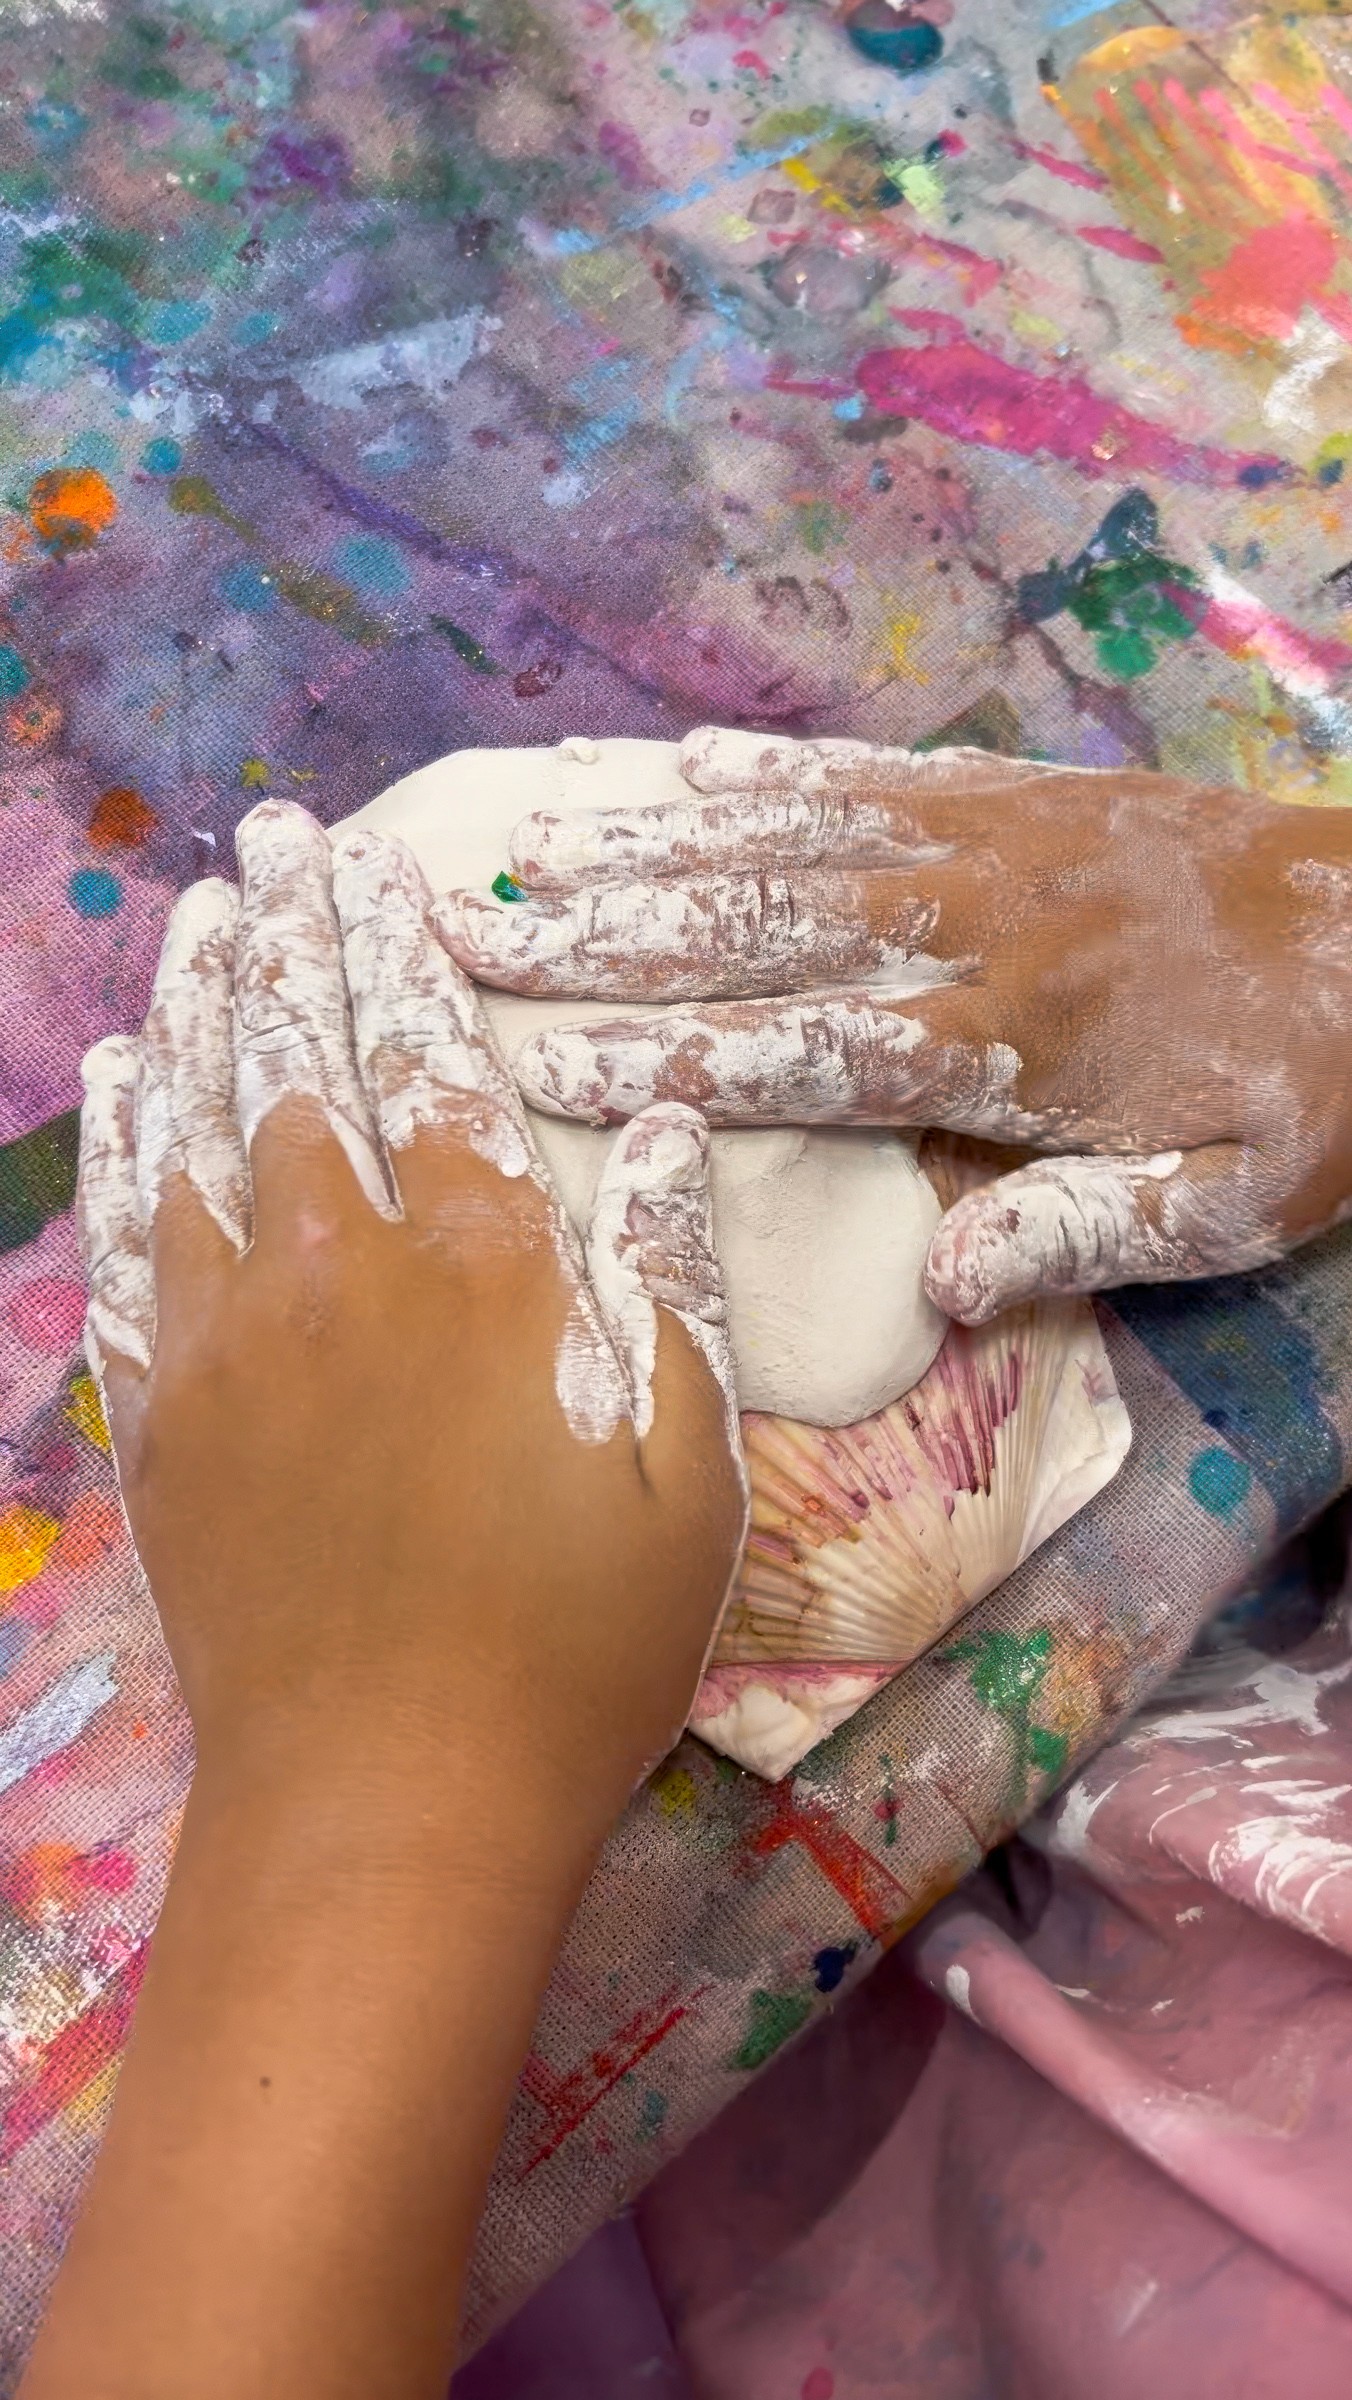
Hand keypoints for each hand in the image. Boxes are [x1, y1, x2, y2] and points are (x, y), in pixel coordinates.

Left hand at [79, 800, 744, 1825]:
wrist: (388, 1800)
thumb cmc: (574, 1646)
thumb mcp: (691, 1474)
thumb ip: (672, 1284)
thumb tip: (662, 1129)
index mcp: (484, 1269)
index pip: (431, 1065)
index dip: (401, 955)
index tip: (375, 867)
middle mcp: (341, 1270)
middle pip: (306, 1065)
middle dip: (293, 938)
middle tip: (274, 838)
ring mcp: (233, 1339)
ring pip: (202, 1129)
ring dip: (199, 1008)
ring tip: (199, 916)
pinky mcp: (165, 1416)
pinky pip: (129, 1245)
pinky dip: (120, 1149)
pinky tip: (120, 1081)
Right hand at [437, 726, 1351, 1325]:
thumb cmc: (1313, 1081)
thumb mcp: (1234, 1198)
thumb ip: (1086, 1232)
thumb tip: (946, 1283)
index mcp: (1013, 1040)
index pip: (808, 1050)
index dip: (672, 1062)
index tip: (541, 1067)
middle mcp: (972, 924)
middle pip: (757, 925)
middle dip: (600, 933)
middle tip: (461, 929)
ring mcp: (985, 841)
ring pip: (785, 838)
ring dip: (643, 845)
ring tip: (517, 845)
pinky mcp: (1011, 792)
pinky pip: (861, 776)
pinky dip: (757, 776)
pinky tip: (669, 772)